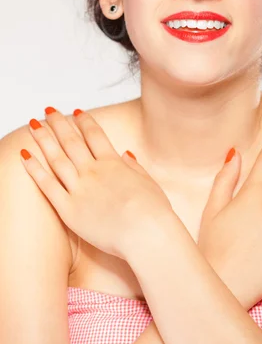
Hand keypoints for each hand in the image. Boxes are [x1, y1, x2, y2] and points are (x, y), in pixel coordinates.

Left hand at [20, 108, 173, 260]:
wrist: (146, 232)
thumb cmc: (153, 211)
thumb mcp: (148, 182)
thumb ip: (134, 167)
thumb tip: (126, 154)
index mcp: (114, 163)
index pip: (95, 135)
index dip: (85, 122)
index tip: (76, 112)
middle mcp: (94, 171)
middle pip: (72, 141)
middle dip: (59, 123)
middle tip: (48, 111)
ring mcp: (80, 189)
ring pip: (57, 158)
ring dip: (43, 139)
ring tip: (33, 124)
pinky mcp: (69, 209)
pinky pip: (47, 185)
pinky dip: (35, 169)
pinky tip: (25, 155)